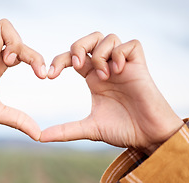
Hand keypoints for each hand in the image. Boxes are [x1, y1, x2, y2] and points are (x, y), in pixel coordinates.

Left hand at [41, 32, 182, 152]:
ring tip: (104, 76)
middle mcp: (107, 69)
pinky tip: (118, 72)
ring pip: (108, 37)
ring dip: (100, 53)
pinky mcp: (140, 67)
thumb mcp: (89, 129)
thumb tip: (40, 137)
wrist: (149, 137)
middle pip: (90, 39)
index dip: (59, 60)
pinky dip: (120, 53)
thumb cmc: (123, 130)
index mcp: (94, 79)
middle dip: (78, 47)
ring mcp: (124, 66)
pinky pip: (131, 44)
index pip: (73, 57)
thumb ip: (65, 130)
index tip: (50, 76)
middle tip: (76, 66)